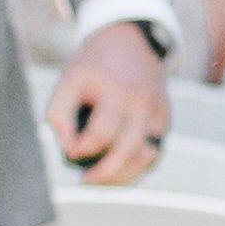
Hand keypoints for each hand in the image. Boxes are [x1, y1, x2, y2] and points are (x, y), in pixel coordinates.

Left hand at [51, 22, 169, 184]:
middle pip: (129, 149)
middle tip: (85, 182)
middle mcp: (143, 102)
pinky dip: (138, 168)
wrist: (129, 43)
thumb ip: (59, 113)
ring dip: (124, 176)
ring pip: (147, 156)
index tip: (70, 154)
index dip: (83, 149)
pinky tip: (117, 172)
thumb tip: (69, 150)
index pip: (103, 132)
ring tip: (100, 181)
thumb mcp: (68, 80)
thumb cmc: (93, 67)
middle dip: (106, 172)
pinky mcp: (165, 119)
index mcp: (116, 90)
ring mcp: (158, 112)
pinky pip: (155, 152)